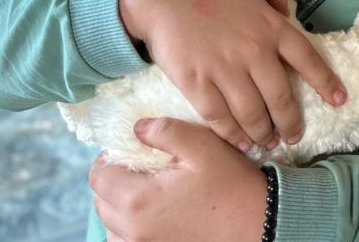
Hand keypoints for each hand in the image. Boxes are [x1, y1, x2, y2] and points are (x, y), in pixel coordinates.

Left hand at [91, 118, 268, 241]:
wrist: (259, 224)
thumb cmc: (232, 185)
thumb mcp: (203, 147)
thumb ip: (165, 131)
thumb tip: (137, 128)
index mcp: (139, 199)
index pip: (98, 176)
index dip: (110, 157)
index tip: (131, 149)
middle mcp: (133, 229)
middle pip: (100, 201)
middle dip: (114, 180)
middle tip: (140, 167)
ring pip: (110, 225)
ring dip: (119, 206)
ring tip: (146, 191)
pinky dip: (129, 228)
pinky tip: (153, 215)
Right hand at [119, 0, 346, 151]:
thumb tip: (289, 11)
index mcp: (270, 26)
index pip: (307, 59)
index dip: (326, 83)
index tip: (340, 101)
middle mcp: (253, 51)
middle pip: (281, 98)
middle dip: (291, 122)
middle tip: (294, 136)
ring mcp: (225, 70)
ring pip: (253, 114)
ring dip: (263, 133)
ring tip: (268, 142)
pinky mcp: (197, 83)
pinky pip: (220, 118)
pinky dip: (233, 134)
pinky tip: (240, 142)